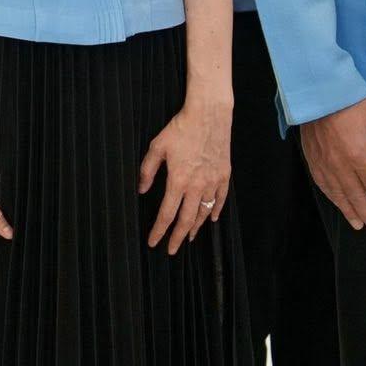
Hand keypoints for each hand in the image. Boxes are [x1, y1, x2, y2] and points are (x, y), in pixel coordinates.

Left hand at [140, 94, 231, 253]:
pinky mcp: (224, 176)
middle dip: (177, 237)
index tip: (153, 242)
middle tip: (171, 250)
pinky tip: (211, 219)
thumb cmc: (181, 128)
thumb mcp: (157, 147)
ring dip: (196, 227)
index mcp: (178, 180)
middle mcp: (197, 186)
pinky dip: (215, 211)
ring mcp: (213, 182)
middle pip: (187, 220)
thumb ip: (147, 170)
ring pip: (204, 212)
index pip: (166, 213)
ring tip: (189, 237)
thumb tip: (141, 190)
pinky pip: (221, 200)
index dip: (159, 230)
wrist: (209, 115)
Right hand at [299, 94, 365, 230]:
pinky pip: (321, 183)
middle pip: (355, 195)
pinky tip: (335, 201)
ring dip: (347, 210)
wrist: (318, 90)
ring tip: (356, 223)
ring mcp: (324, 162)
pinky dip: (330, 196)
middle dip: (365, 212)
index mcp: (358, 155)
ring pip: (337, 193)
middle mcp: (340, 164)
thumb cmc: (351, 101)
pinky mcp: (312, 157)